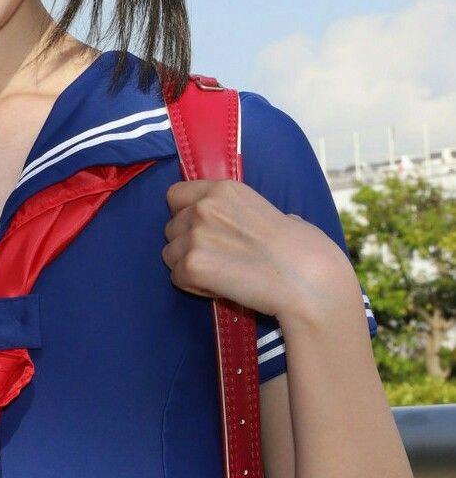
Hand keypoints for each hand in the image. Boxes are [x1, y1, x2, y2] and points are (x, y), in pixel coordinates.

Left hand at [161, 179, 344, 320]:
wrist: (308, 280)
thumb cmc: (305, 250)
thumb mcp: (276, 212)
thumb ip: (249, 213)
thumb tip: (252, 220)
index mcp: (224, 189)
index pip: (175, 195)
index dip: (184, 214)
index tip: (201, 230)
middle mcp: (204, 207)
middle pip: (171, 227)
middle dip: (187, 244)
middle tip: (217, 260)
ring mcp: (195, 235)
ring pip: (170, 254)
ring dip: (189, 267)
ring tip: (221, 275)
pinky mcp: (192, 266)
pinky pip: (177, 278)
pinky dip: (194, 287)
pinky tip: (221, 288)